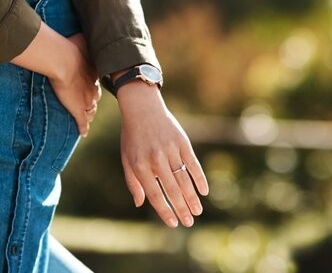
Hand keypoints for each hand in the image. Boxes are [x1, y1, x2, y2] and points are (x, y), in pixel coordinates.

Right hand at [47, 33, 100, 136]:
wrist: (63, 60)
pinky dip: (83, 128)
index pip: (95, 81)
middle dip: (93, 99)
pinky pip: (82, 122)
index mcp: (94, 73)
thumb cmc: (71, 47)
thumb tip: (86, 25)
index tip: (90, 82)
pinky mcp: (77, 110)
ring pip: (90, 110)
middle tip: (90, 100)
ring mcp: (86, 100)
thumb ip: (83, 36)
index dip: (92, 83)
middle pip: (95, 97)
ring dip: (89, 113)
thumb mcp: (81, 38)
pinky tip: (83, 132)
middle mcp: (93, 88)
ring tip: (86, 117)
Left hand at [115, 81, 207, 227]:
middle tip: (189, 223)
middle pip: (172, 189)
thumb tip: (140, 204)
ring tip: (197, 212)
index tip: (173, 223)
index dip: (165, 210)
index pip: (155, 194)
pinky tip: (204, 191)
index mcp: (140, 165)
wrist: (142, 108)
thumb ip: (133, 182)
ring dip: (192, 197)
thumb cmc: (133, 137)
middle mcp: (156, 159)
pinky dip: (199, 178)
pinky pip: (193, 164)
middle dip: (181, 208)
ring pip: (184, 179)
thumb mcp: (127, 158)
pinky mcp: (182, 142)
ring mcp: (170, 150)